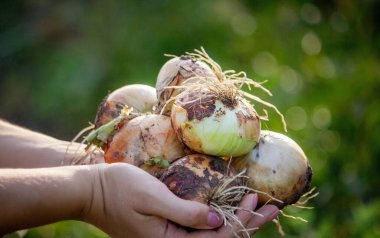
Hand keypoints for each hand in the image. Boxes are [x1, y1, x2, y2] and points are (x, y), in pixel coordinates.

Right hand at [82, 163, 278, 237]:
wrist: (93, 190)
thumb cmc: (119, 189)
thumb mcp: (152, 198)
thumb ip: (186, 213)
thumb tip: (218, 222)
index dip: (241, 221)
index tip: (256, 200)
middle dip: (248, 224)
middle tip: (273, 208)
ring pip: (212, 235)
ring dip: (238, 221)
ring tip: (260, 209)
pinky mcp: (167, 229)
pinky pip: (200, 228)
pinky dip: (220, 219)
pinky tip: (231, 209)